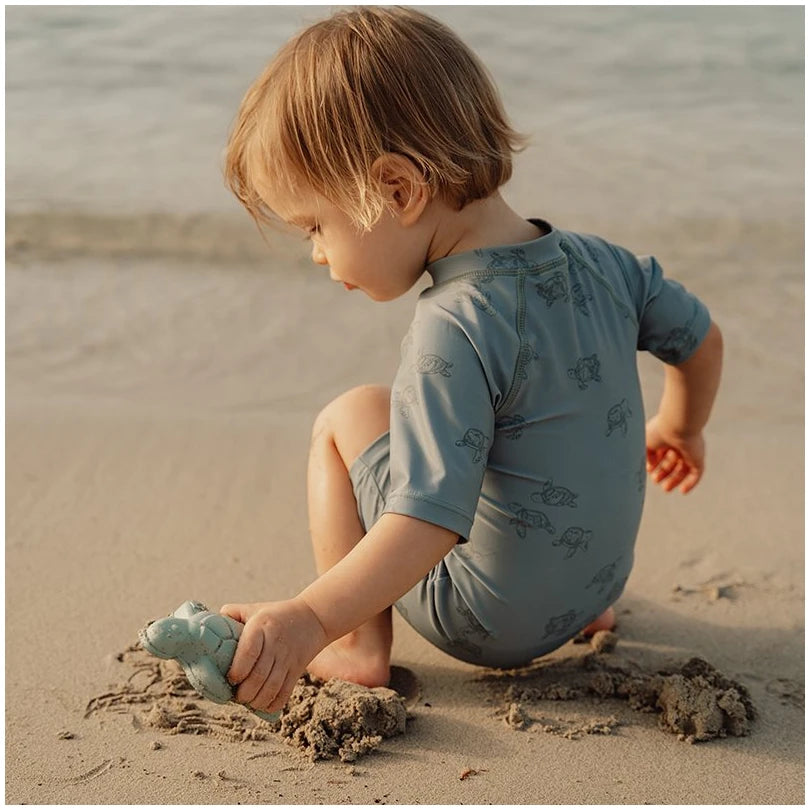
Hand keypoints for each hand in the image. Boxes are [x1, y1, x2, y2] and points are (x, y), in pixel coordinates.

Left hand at [219, 597, 327, 713]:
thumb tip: (208, 626)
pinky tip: (262, 704)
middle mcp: (276, 643)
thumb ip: (232, 614)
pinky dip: (272, 704)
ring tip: (247, 700)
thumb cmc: (276, 614)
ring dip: (256, 700)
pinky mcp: (297, 670)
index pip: (249, 651)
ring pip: (271, 687)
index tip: (230, 678)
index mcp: (262, 626)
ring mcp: (288, 658)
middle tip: (236, 695)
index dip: (238, 670)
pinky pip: (285, 693)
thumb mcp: (255, 608)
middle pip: (259, 675)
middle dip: (244, 692)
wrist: (313, 617)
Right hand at [645, 414, 704, 493]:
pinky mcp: (699, 458)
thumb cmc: (660, 431)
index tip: (649, 470)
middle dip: (663, 473)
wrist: (678, 425)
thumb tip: (651, 465)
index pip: (661, 454)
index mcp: (666, 438)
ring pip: (683, 470)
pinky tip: (683, 491)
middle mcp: (679, 445)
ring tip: (666, 489)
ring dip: (675, 480)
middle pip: (672, 463)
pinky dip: (690, 483)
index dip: (655, 464)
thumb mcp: (646, 442)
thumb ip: (646, 454)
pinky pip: (696, 473)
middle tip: (656, 481)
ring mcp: (690, 452)